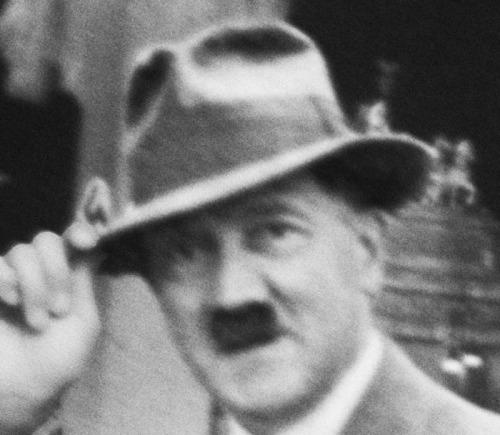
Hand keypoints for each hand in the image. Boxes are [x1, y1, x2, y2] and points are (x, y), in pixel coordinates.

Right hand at [0, 223, 100, 431]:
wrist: (21, 390)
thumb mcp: (83, 322)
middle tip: (59, 309)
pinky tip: (10, 302)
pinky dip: (4, 280)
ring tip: (37, 321)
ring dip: (34, 286)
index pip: (72, 239)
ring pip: (21, 252)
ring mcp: (10, 278)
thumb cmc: (58, 360)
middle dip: (56, 272)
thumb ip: (84, 282)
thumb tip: (96, 245)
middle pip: (46, 240)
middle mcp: (38, 271)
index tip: (84, 241)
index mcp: (67, 276)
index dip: (79, 232)